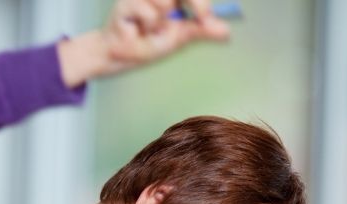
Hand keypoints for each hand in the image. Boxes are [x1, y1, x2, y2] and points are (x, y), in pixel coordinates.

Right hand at [58, 0, 230, 87]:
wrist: (120, 55)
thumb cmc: (146, 43)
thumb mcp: (179, 37)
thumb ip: (201, 31)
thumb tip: (226, 31)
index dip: (201, 2)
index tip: (208, 15)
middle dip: (196, 3)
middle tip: (203, 15)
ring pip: (166, 2)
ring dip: (164, 24)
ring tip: (152, 31)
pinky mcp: (127, 1)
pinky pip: (150, 12)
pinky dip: (149, 27)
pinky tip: (138, 30)